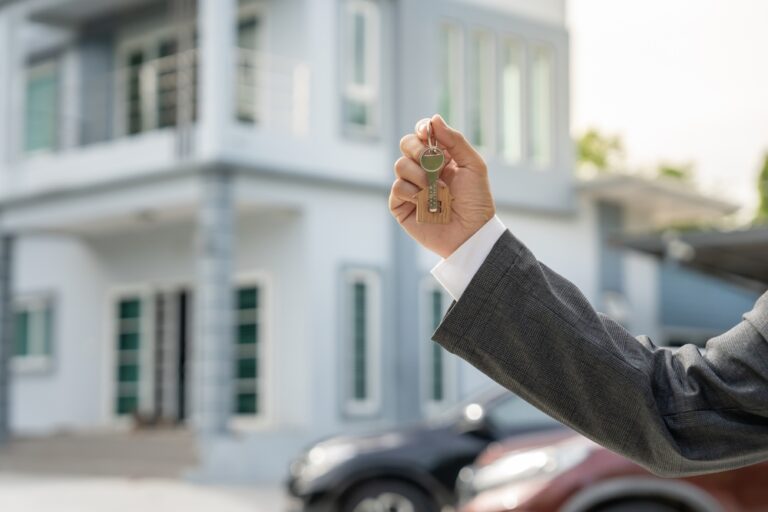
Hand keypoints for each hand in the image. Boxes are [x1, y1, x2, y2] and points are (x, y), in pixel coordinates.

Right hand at [389, 114, 495, 257]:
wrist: (471, 233)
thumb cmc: (476, 201)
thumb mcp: (473, 165)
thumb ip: (454, 140)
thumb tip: (434, 119)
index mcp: (440, 157)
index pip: (422, 134)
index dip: (422, 129)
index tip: (427, 132)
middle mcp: (423, 169)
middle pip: (406, 144)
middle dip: (419, 150)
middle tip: (434, 164)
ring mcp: (411, 187)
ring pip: (400, 165)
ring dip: (420, 175)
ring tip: (437, 190)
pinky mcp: (402, 205)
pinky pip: (398, 188)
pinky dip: (412, 192)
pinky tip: (426, 202)